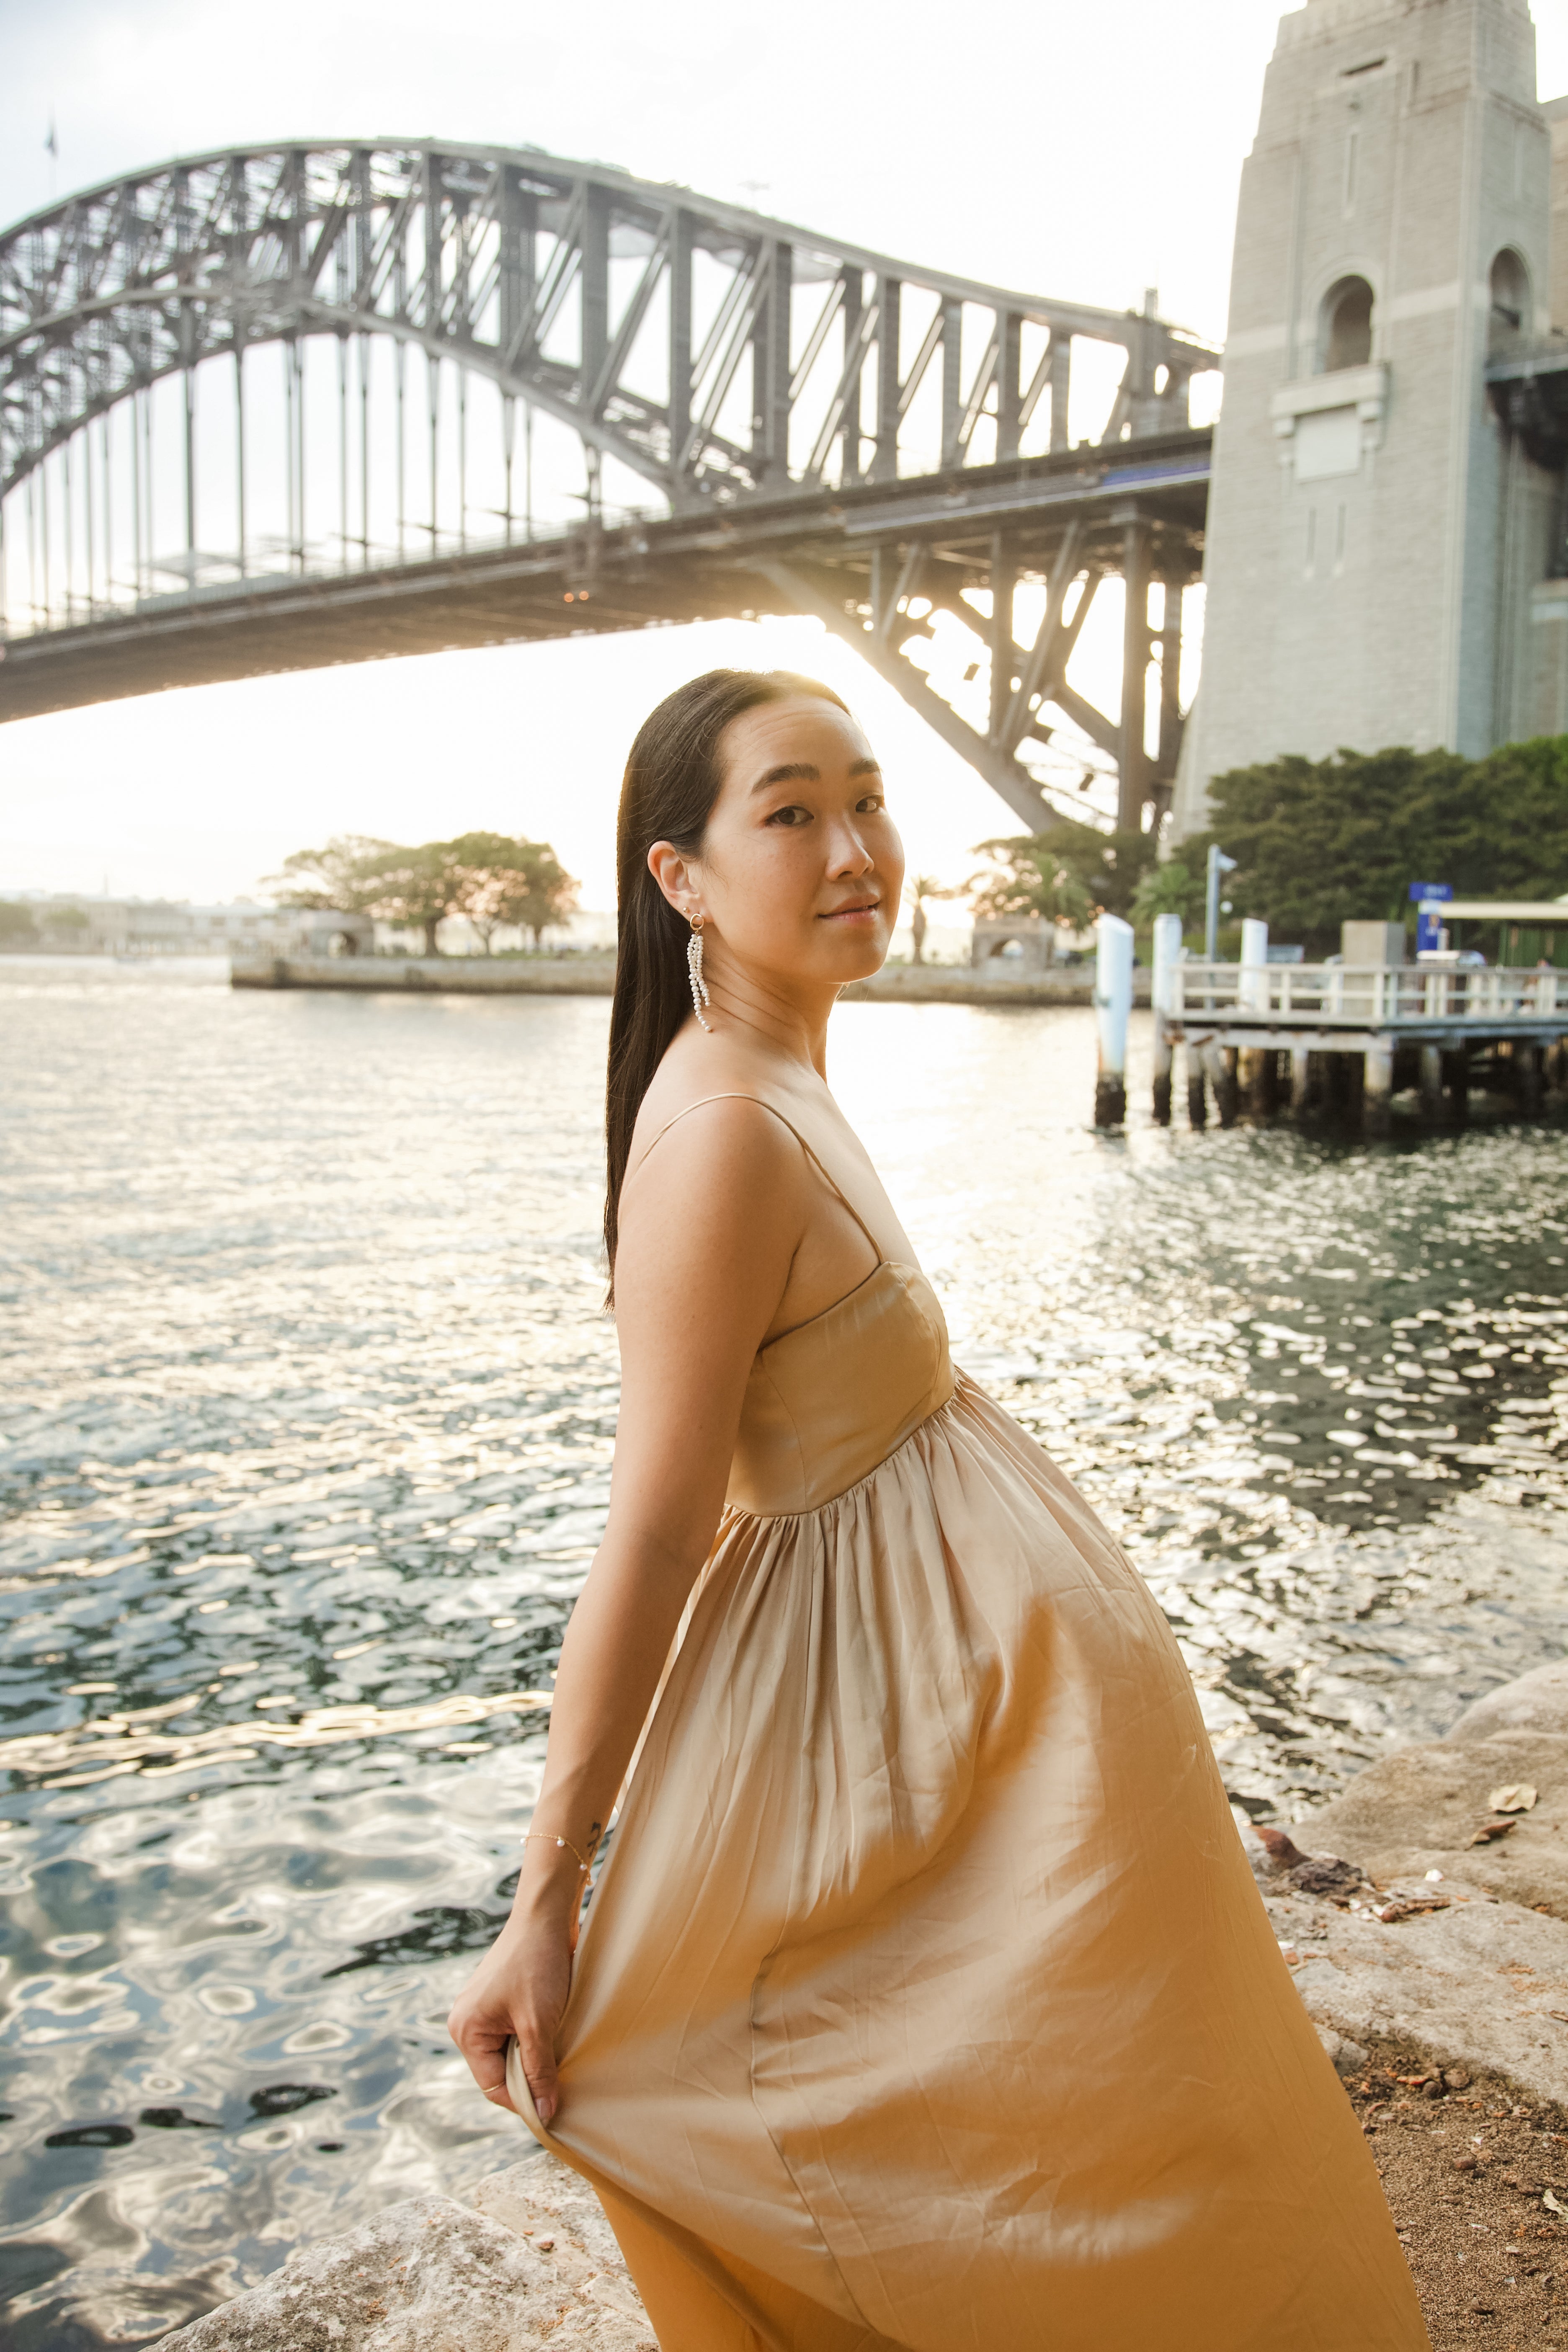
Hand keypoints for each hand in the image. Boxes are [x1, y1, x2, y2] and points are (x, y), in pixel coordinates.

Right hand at [448, 1887, 574, 2126]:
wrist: (546, 1916)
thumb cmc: (538, 1965)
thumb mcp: (539, 2024)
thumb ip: (539, 2070)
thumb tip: (543, 2115)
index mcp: (466, 2030)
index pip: (493, 2085)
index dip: (523, 2100)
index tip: (553, 2109)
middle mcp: (466, 2021)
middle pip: (499, 2070)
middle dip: (529, 2076)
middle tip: (562, 2078)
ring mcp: (482, 2009)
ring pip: (510, 2052)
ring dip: (534, 2056)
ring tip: (559, 2050)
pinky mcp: (500, 1999)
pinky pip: (514, 2033)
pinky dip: (534, 2038)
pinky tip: (554, 2032)